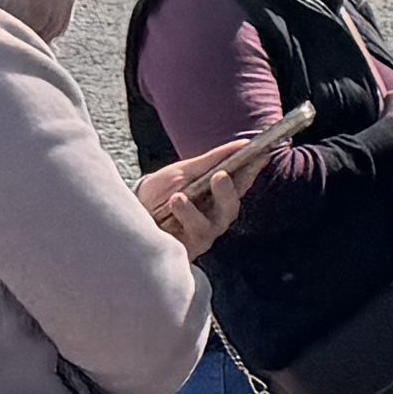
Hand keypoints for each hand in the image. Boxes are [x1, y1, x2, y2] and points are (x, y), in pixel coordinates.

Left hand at [132, 132, 276, 252]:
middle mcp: (216, 218)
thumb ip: (212, 160)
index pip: (242, 183)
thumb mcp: (184, 171)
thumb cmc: (161, 190)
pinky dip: (178, 221)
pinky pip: (187, 238)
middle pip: (230, 208)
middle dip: (227, 192)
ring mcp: (202, 235)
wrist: (131, 213)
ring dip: (192, 211)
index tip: (261, 154)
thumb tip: (243, 144)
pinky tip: (171, 207)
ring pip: (208, 226)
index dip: (253, 171)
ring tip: (178, 197)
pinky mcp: (186, 249)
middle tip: (221, 176)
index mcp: (219, 196)